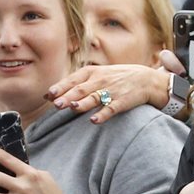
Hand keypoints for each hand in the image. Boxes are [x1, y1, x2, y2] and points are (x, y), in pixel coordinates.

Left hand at [47, 62, 168, 120]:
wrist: (145, 79)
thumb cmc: (115, 78)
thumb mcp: (96, 75)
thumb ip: (74, 85)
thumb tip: (48, 95)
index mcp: (92, 73)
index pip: (73, 79)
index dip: (61, 87)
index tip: (49, 95)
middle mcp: (100, 80)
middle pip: (81, 89)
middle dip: (69, 96)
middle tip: (56, 104)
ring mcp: (112, 91)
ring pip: (94, 98)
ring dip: (83, 103)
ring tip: (73, 108)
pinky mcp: (122, 101)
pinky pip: (111, 109)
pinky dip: (102, 115)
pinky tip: (93, 121)